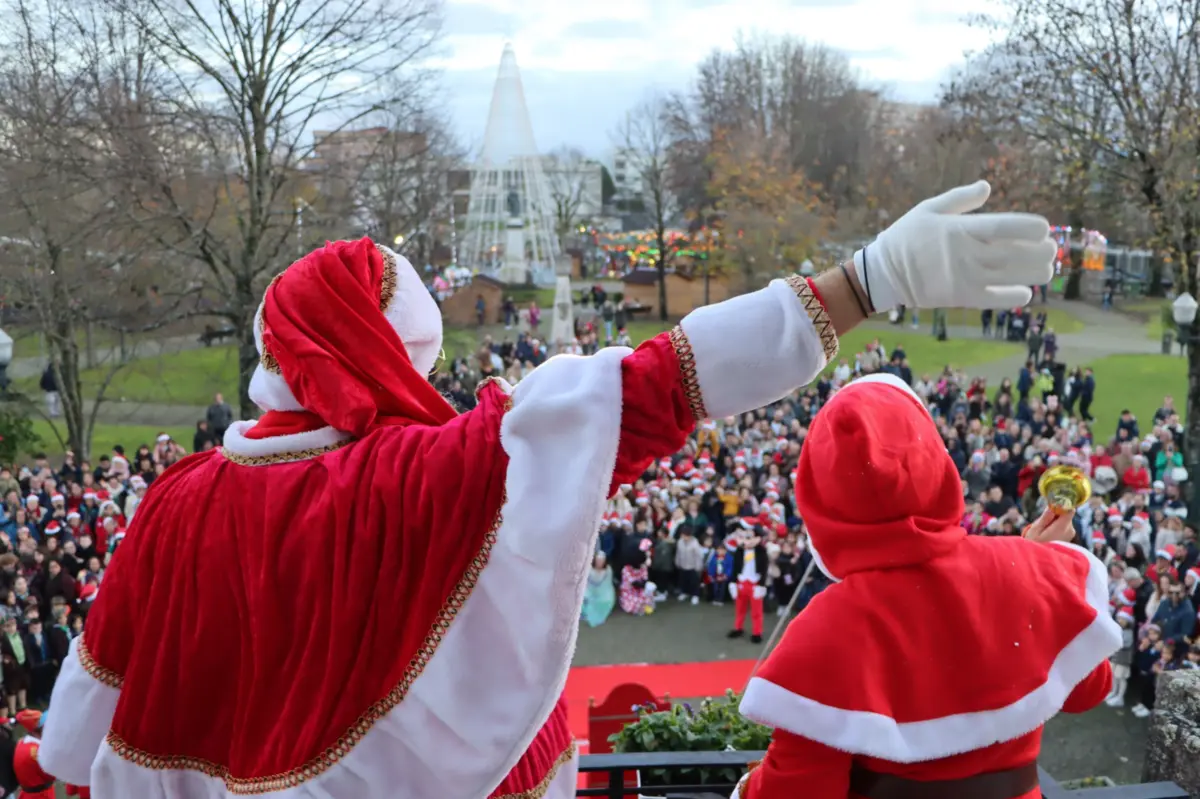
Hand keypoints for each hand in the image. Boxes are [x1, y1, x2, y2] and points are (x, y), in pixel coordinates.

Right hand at [856, 181, 1055, 311]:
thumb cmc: (906, 236)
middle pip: (1016, 253)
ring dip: (1036, 273)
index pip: (1005, 226)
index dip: (1031, 227)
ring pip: (1012, 276)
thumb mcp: (929, 208)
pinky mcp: (961, 297)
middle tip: (1049, 249)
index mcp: (961, 229)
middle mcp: (967, 253)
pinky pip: (995, 299)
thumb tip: (987, 186)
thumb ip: (960, 198)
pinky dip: (1015, 297)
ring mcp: (965, 277)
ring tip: (1045, 269)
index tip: (1044, 228)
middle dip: (1041, 251)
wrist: (884, 273)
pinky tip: (1026, 292)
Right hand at [1022, 508, 1075, 543]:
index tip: (1051, 508)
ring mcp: (1070, 534)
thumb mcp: (1036, 529)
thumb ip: (1045, 517)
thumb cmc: (1035, 544)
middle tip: (1044, 522)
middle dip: (1056, 514)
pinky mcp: (1069, 536)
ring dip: (1055, 521)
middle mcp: (1070, 530)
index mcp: (1062, 527)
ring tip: (1045, 530)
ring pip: (1065, 519)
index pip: (1070, 510)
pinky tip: (1049, 534)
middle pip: (1066, 514)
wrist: (1040, 560)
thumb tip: (1052, 506)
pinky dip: (1057, 526)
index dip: (1062, 506)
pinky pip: (1064, 525)